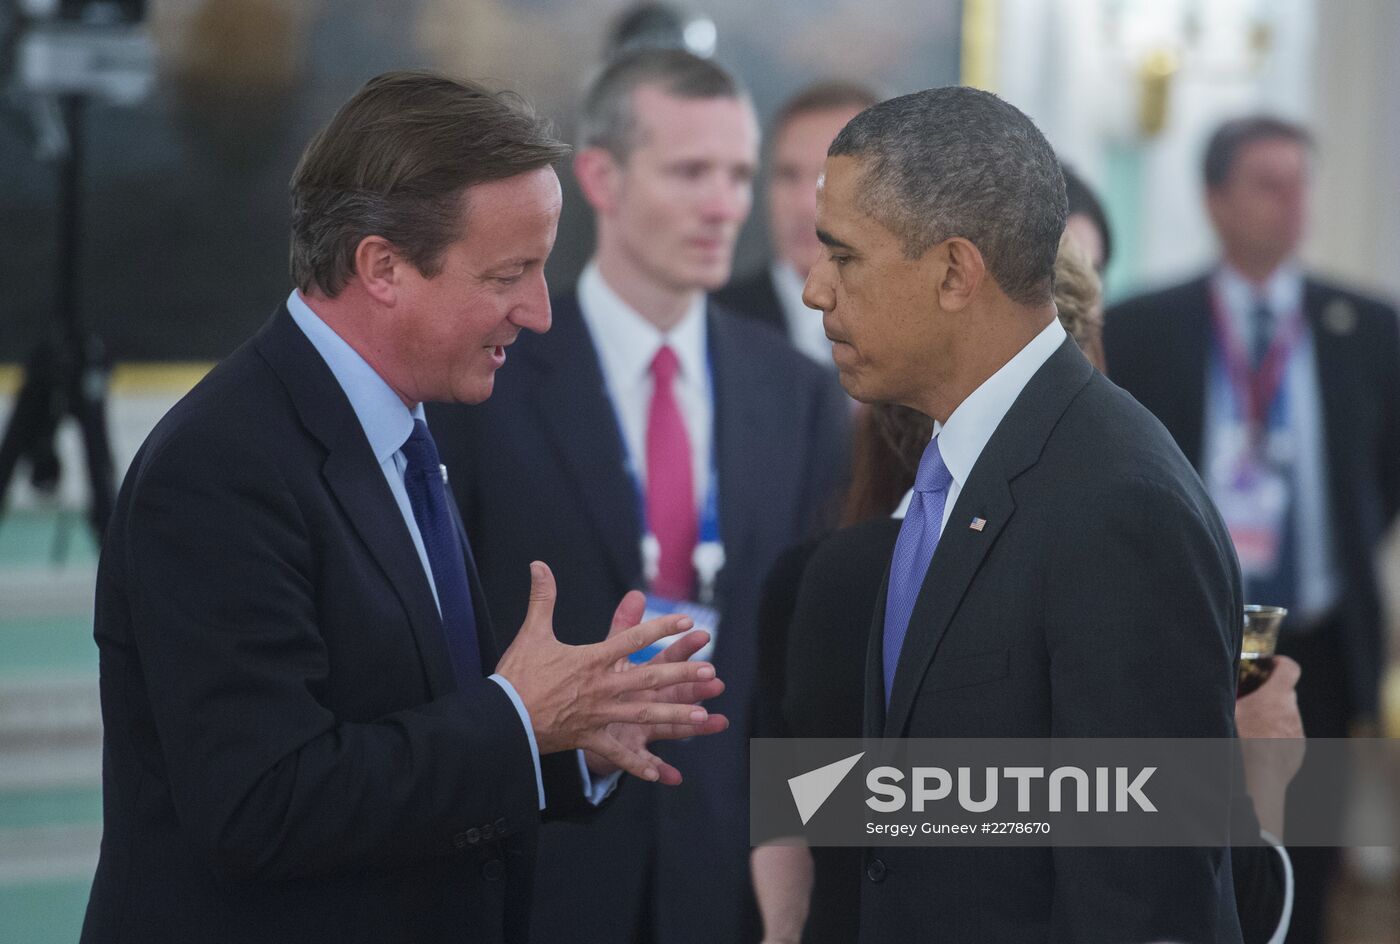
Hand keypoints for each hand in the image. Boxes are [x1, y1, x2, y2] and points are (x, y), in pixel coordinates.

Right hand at [495, 563, 719, 782]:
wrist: (501, 717)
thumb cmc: (517, 673)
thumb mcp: (533, 632)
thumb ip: (543, 598)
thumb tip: (538, 564)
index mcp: (591, 659)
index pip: (632, 639)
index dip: (661, 628)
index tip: (687, 621)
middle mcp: (601, 687)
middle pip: (648, 679)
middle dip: (681, 676)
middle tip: (710, 672)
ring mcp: (597, 715)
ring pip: (642, 715)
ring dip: (673, 716)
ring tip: (701, 717)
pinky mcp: (588, 738)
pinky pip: (616, 753)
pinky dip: (637, 764)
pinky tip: (660, 773)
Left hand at [583, 589, 729, 783]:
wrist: (581, 720)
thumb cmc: (600, 684)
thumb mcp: (610, 654)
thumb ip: (623, 626)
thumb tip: (636, 593)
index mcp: (643, 677)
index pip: (666, 659)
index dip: (683, 647)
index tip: (702, 634)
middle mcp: (649, 701)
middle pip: (675, 691)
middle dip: (695, 686)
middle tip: (716, 680)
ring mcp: (644, 727)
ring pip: (673, 725)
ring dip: (694, 725)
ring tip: (718, 722)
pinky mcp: (633, 749)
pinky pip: (646, 761)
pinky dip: (660, 770)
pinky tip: (673, 777)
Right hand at [1235, 655, 1304, 836]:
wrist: (1254, 784)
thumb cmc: (1236, 746)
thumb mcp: (1222, 710)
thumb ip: (1222, 692)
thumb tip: (1204, 677)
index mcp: (1274, 698)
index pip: (1288, 668)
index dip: (1278, 663)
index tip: (1267, 665)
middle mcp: (1290, 714)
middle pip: (1285, 693)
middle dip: (1268, 693)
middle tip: (1246, 699)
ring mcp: (1296, 735)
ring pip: (1286, 716)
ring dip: (1271, 716)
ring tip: (1248, 727)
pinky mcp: (1296, 754)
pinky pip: (1287, 736)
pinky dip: (1275, 736)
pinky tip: (1255, 747)